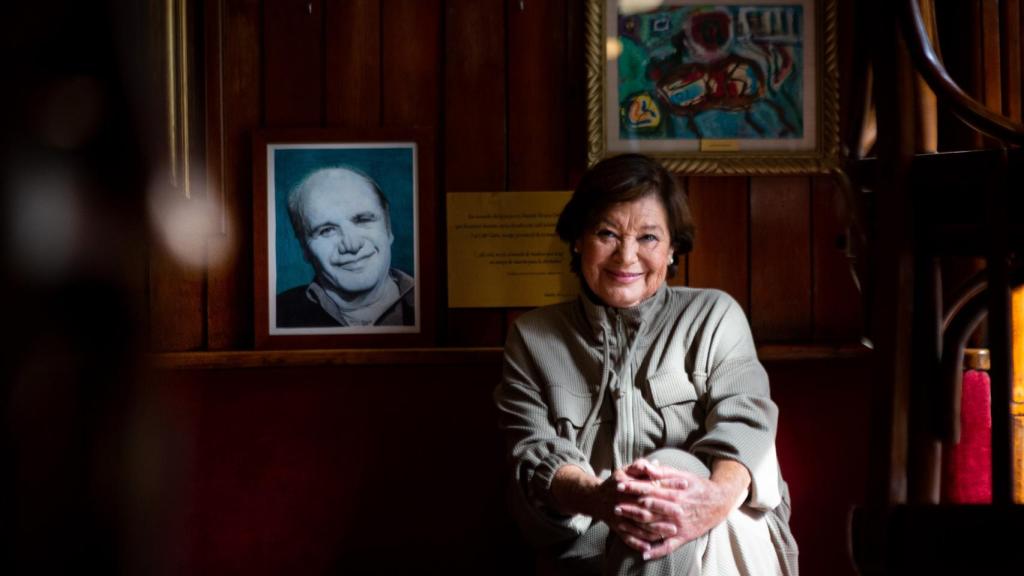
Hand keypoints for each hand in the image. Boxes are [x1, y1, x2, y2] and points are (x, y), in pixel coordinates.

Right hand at [550, 465, 678, 554]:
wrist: (595, 498)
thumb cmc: (616, 482)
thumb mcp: (625, 470)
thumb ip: (640, 466)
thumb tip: (655, 463)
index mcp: (628, 486)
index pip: (651, 485)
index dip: (668, 484)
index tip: (684, 484)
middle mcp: (623, 502)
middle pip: (646, 506)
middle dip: (664, 509)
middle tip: (681, 511)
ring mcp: (620, 517)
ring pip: (639, 524)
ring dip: (655, 529)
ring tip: (673, 531)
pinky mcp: (617, 528)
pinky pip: (627, 538)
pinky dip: (638, 543)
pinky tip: (649, 548)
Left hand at [614, 459, 749, 560]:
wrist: (720, 502)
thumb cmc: (697, 486)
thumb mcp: (682, 475)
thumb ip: (662, 472)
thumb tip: (644, 466)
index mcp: (675, 493)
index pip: (649, 489)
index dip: (633, 487)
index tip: (619, 485)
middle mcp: (676, 510)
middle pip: (648, 510)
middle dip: (630, 508)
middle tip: (614, 506)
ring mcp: (679, 525)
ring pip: (654, 528)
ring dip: (636, 527)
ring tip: (621, 524)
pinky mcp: (684, 537)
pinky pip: (668, 546)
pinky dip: (656, 550)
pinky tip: (643, 553)